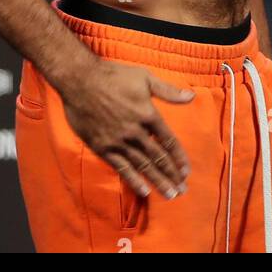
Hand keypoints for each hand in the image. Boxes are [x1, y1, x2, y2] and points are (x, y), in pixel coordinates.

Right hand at [60, 59, 193, 200]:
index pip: (169, 141)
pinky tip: (143, 190)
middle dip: (171, 175)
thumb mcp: (145, 78)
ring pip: (142, 166)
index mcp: (148, 114)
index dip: (179, 157)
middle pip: (158, 158)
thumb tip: (192, 96)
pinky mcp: (102, 147)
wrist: (80, 81)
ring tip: (170, 194)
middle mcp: (136, 131)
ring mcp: (118, 141)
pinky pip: (121, 167)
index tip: (186, 171)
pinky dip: (133, 180)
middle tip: (182, 190)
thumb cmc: (114, 76)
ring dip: (157, 181)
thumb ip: (168, 91)